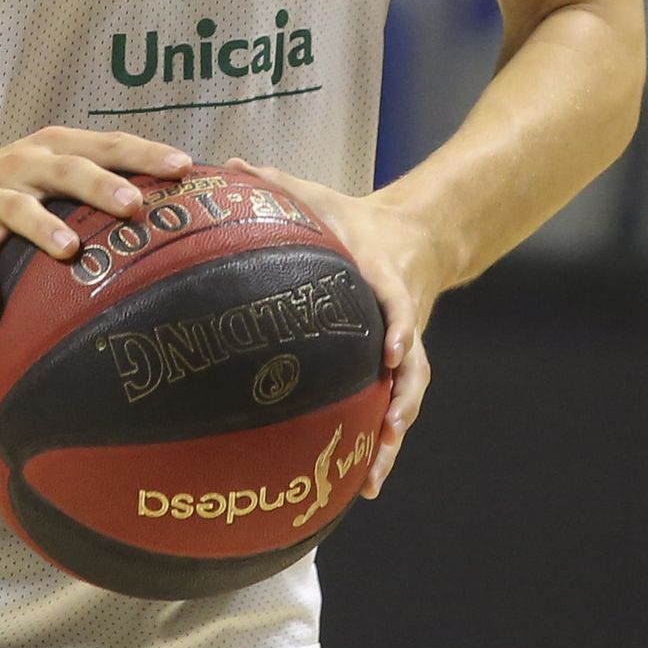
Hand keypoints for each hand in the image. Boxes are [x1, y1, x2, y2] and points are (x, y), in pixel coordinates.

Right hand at [0, 128, 196, 312]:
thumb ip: (99, 175)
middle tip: (134, 204)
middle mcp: (23, 167)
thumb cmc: (11, 181)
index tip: (183, 166)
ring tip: (69, 249)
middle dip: (100, 185)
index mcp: (54, 148)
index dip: (145, 153)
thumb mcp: (50, 165)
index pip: (106, 144)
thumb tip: (174, 202)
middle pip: (65, 171)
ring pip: (19, 209)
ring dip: (44, 227)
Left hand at [219, 154, 442, 498]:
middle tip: (388, 430)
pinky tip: (364, 484)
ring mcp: (401, 347)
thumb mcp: (323, 196)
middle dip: (403, 400)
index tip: (390, 351)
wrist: (415, 237)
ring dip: (393, 438)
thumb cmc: (356, 220)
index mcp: (384, 276)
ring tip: (372, 476)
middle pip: (413, 366)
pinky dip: (382, 445)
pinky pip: (392, 409)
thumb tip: (232, 163)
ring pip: (406, 399)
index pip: (397, 302)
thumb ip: (280, 183)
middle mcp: (400, 319)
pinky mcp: (394, 368)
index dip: (398, 325)